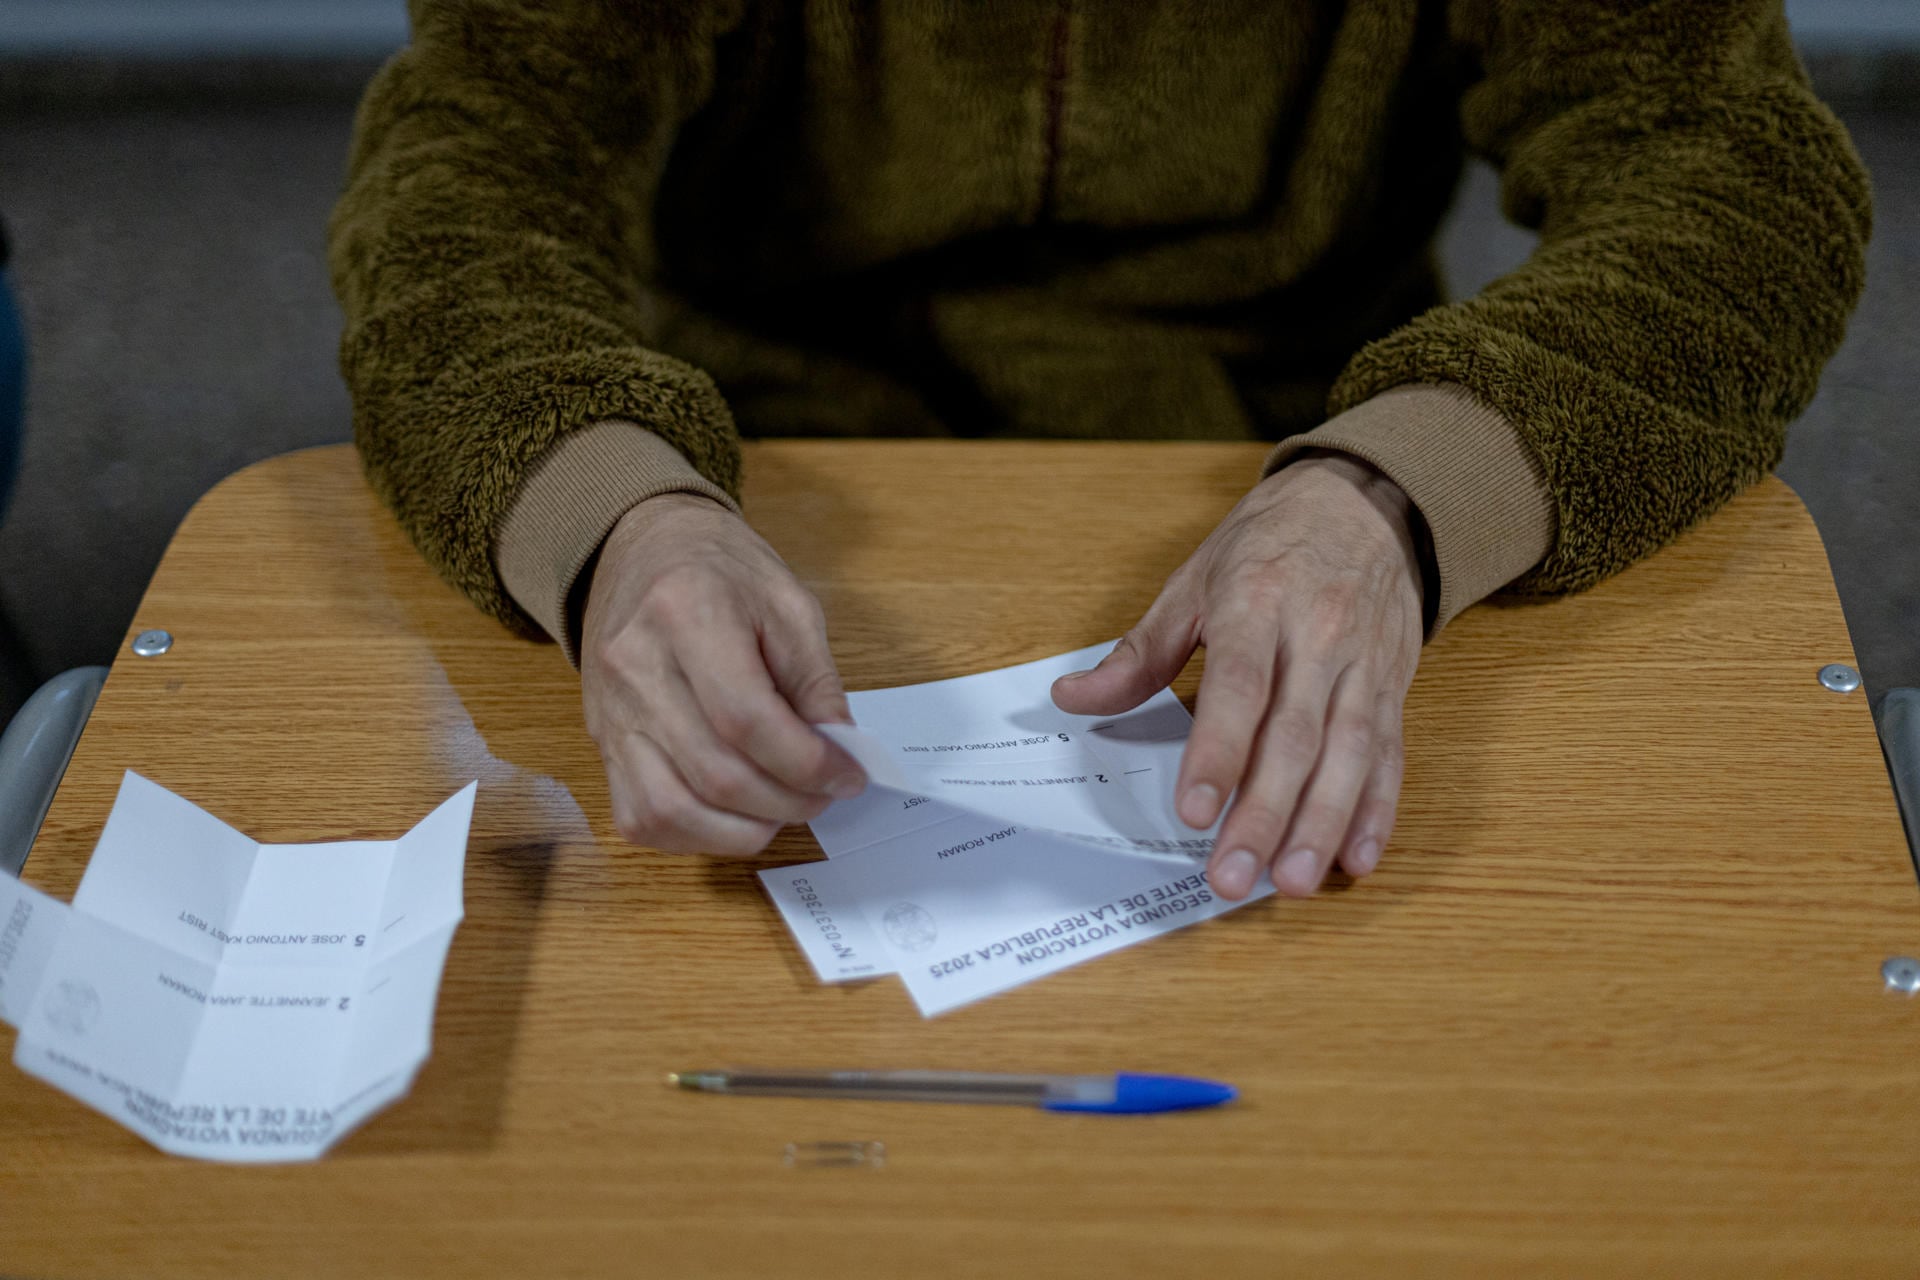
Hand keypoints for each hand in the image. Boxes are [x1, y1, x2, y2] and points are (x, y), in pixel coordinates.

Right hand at [581, 493, 864, 853]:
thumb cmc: (721, 572)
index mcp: (686, 612)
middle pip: (714, 772)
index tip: (848, 774)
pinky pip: (641, 818)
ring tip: (783, 808)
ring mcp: (610, 713)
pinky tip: (736, 815)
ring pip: (671, 809)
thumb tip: (838, 755)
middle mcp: (634, 667)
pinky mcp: (600, 744)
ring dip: (743, 829)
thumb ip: (816, 682)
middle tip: (825, 794)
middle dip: (788, 801)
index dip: (807, 763)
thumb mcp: (789, 603)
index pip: (746, 719)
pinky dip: (696, 835)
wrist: (644, 550)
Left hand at [1052, 453, 1423, 898]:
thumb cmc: (1271, 544)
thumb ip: (1139, 653)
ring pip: (1348, 754)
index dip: (1219, 752)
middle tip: (1234, 876)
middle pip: (1294, 737)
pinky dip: (1377, 810)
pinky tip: (1358, 858)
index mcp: (1258, 604)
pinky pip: (1389, 755)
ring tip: (1295, 881)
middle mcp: (1318, 637)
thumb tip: (1073, 699)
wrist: (1368, 504)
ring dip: (1323, 825)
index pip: (1239, 687)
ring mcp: (1363, 666)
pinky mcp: (1394, 688)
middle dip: (1265, 813)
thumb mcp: (1195, 580)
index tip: (1196, 811)